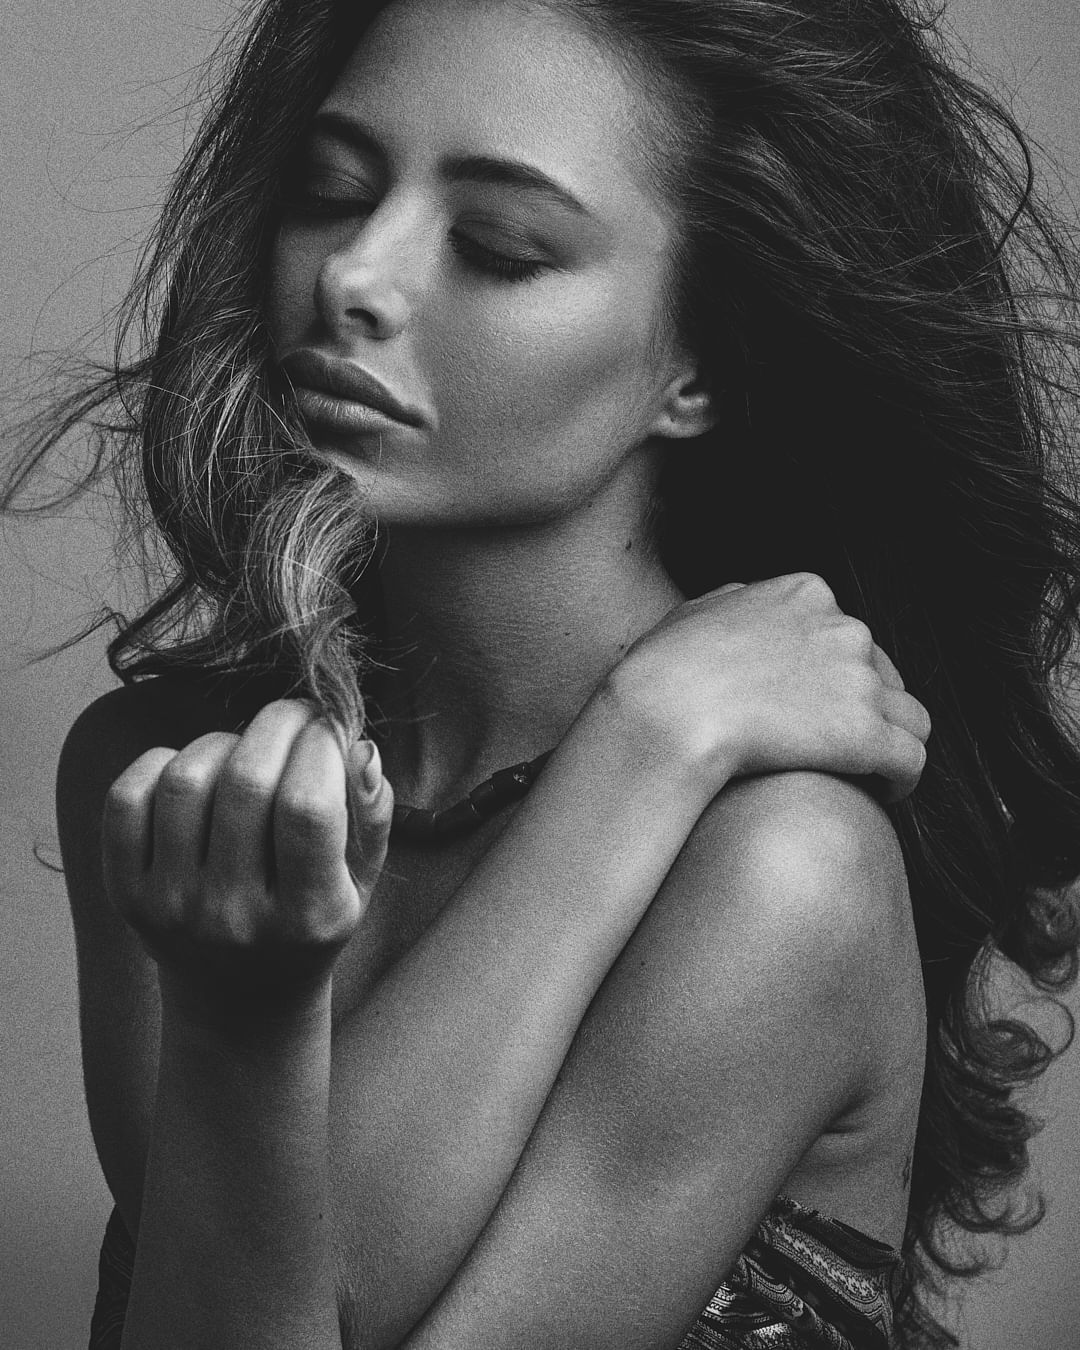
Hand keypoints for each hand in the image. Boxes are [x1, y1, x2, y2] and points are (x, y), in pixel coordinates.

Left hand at [101, 699, 392, 1004]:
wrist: (241, 1000)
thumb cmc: (312, 923)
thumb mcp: (361, 878)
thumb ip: (372, 811)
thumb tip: (359, 746)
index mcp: (307, 916)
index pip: (308, 806)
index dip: (321, 744)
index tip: (331, 727)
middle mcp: (234, 916)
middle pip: (246, 782)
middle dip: (278, 724)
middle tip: (296, 716)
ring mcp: (173, 905)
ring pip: (186, 781)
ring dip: (223, 742)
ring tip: (247, 752)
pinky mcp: (127, 894)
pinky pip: (127, 799)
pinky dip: (161, 762)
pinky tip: (197, 772)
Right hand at [604, 573, 930, 803]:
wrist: (666, 711)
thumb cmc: (663, 669)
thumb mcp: (693, 613)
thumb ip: (731, 603)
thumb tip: (742, 599)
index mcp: (806, 594)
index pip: (847, 633)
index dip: (836, 674)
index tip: (816, 706)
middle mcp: (843, 628)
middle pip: (882, 672)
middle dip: (865, 708)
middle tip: (837, 745)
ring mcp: (859, 681)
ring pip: (910, 716)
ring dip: (891, 743)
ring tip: (871, 774)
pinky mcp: (865, 734)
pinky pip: (911, 759)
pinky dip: (901, 779)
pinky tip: (882, 796)